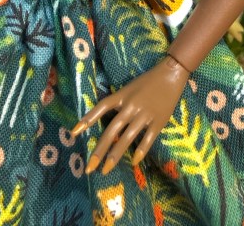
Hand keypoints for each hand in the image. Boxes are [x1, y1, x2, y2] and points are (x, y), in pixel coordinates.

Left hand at [70, 55, 189, 174]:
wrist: (170, 75)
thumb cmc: (146, 82)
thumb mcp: (128, 89)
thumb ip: (118, 104)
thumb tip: (107, 122)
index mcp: (121, 96)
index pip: (100, 108)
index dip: (87, 119)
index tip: (73, 133)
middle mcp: (130, 106)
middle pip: (112, 130)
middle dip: (100, 150)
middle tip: (90, 167)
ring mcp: (144, 115)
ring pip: (127, 138)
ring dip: (116, 155)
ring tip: (106, 169)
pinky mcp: (158, 122)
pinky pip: (148, 139)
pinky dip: (141, 151)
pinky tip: (134, 162)